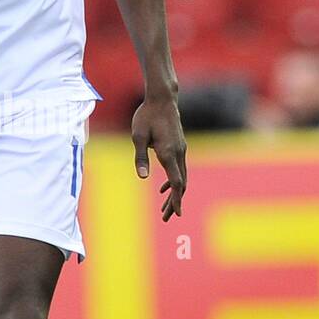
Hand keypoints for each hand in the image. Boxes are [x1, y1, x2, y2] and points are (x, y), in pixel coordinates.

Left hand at [131, 95, 187, 220]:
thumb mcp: (138, 136)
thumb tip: (143, 178)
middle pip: (180, 184)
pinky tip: (163, 189)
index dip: (177, 199)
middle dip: (174, 202)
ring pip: (181, 178)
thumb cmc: (147, 116)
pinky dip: (174, 182)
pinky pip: (179, 169)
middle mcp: (178, 153)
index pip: (176, 182)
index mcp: (168, 153)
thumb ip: (140, 157)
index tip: (177, 214)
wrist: (162, 99)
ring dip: (174, 194)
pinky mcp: (178, 147)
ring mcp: (181, 150)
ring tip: (165, 209)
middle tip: (166, 218)